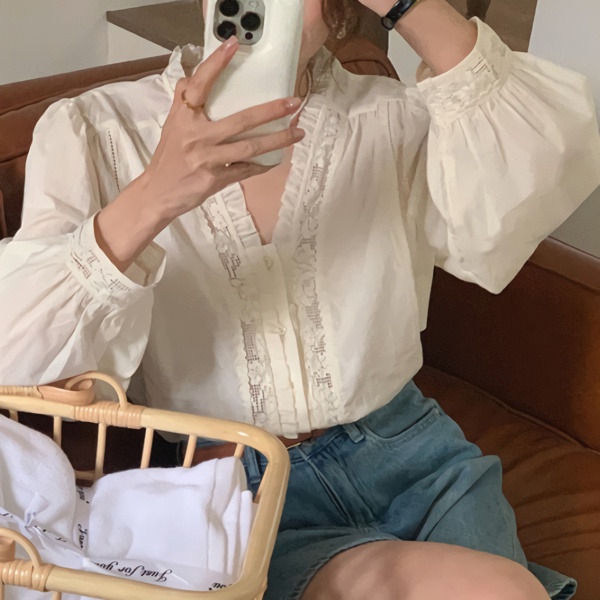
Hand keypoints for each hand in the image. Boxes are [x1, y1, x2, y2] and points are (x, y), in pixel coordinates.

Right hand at [142, 37, 304, 220]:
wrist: (157, 193)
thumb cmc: (169, 157)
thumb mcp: (173, 124)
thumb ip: (187, 101)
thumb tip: (201, 73)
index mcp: (184, 116)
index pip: (199, 85)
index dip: (215, 64)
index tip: (233, 45)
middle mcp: (196, 135)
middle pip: (240, 120)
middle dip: (270, 111)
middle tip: (293, 102)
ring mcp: (207, 159)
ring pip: (249, 147)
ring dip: (277, 140)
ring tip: (297, 132)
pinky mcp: (214, 180)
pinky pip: (245, 170)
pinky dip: (262, 166)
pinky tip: (276, 159)